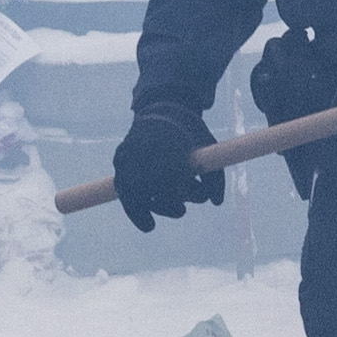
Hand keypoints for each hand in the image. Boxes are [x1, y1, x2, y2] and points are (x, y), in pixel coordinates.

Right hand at [111, 106, 224, 229]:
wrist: (162, 111)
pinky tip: (149, 225)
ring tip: (180, 211)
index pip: (173, 171)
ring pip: (137, 192)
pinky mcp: (119, 162)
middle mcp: (142, 147)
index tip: (201, 196)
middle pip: (154, 185)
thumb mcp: (208, 145)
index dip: (187, 188)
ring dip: (159, 208)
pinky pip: (124, 192)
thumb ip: (214, 173)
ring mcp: (127, 155)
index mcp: (166, 139)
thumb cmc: (189, 132)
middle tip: (184, 210)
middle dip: (171, 202)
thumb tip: (216, 202)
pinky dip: (136, 212)